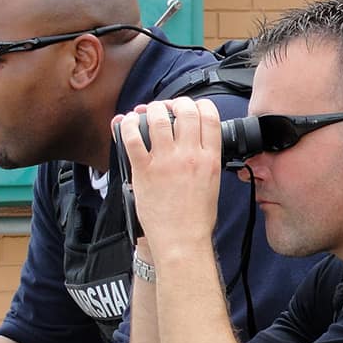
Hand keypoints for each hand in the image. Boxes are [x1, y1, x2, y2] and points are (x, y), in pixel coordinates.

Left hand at [113, 97, 222, 256]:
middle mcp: (189, 156)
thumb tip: (198, 142)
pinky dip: (129, 125)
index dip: (200, 104)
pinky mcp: (144, 170)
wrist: (182, 240)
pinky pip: (133, 138)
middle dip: (176, 102)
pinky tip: (129, 123)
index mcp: (210, 159)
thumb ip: (207, 159)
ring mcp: (166, 162)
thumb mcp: (213, 183)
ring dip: (152, 109)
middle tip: (169, 107)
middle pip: (185, 111)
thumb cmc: (197, 219)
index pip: (210, 117)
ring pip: (158, 118)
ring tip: (148, 112)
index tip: (193, 106)